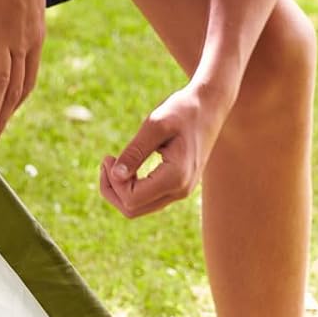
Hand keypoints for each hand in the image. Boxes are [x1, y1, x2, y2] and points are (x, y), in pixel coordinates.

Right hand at [0, 0, 45, 142]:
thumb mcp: (26, 0)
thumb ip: (21, 20)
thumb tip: (12, 26)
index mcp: (36, 37)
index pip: (28, 79)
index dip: (16, 102)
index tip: (6, 117)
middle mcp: (24, 41)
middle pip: (15, 88)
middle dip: (4, 116)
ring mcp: (5, 33)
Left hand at [99, 84, 227, 218]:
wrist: (210, 107)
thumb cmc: (182, 111)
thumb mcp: (155, 125)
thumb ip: (135, 152)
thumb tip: (116, 176)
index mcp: (176, 177)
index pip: (131, 199)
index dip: (113, 182)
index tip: (109, 156)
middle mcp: (181, 190)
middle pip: (132, 210)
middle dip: (112, 189)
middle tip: (107, 161)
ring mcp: (181, 190)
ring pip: (139, 207)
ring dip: (120, 189)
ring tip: (112, 162)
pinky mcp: (178, 186)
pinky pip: (148, 199)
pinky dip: (131, 187)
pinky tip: (127, 167)